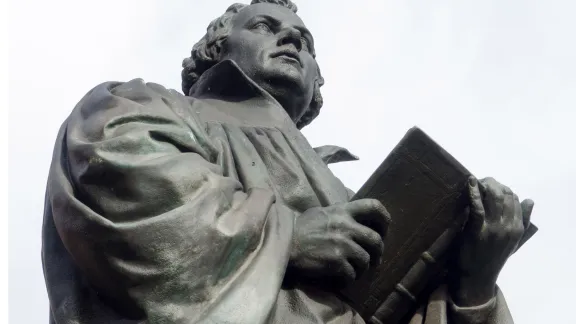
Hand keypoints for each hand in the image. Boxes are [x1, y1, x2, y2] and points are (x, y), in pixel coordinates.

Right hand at [287, 199, 389, 287]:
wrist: (283, 245)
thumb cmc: (299, 228)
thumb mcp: (320, 213)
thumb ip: (339, 214)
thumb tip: (354, 219)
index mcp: (342, 211)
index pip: (374, 206)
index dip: (384, 218)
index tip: (383, 229)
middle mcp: (345, 226)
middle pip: (376, 240)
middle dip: (378, 252)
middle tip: (374, 259)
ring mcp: (342, 244)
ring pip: (366, 260)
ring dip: (361, 268)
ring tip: (353, 270)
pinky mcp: (336, 262)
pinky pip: (352, 274)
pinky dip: (348, 279)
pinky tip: (340, 277)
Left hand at [453, 176, 533, 305]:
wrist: (477, 277)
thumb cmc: (492, 257)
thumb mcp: (512, 241)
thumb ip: (522, 221)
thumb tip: (529, 200)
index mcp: (518, 228)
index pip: (516, 199)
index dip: (504, 188)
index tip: (492, 185)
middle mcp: (509, 227)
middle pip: (505, 195)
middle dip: (494, 184)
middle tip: (483, 181)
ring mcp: (493, 229)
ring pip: (494, 198)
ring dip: (485, 185)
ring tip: (477, 181)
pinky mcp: (477, 230)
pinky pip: (478, 207)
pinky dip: (474, 192)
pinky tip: (470, 182)